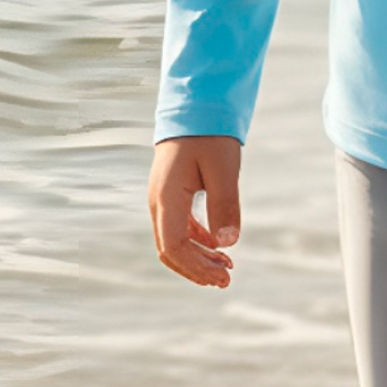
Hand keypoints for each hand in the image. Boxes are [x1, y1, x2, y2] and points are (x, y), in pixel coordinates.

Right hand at [148, 135, 241, 288]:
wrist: (196, 106)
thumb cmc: (210, 135)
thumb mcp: (224, 169)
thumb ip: (225, 205)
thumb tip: (228, 244)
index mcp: (166, 196)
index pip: (173, 246)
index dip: (197, 267)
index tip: (224, 276)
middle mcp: (158, 201)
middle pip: (170, 250)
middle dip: (197, 269)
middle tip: (227, 280)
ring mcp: (163, 198)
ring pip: (174, 241)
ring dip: (197, 258)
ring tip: (226, 269)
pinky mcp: (172, 194)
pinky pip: (179, 227)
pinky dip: (197, 242)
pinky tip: (217, 248)